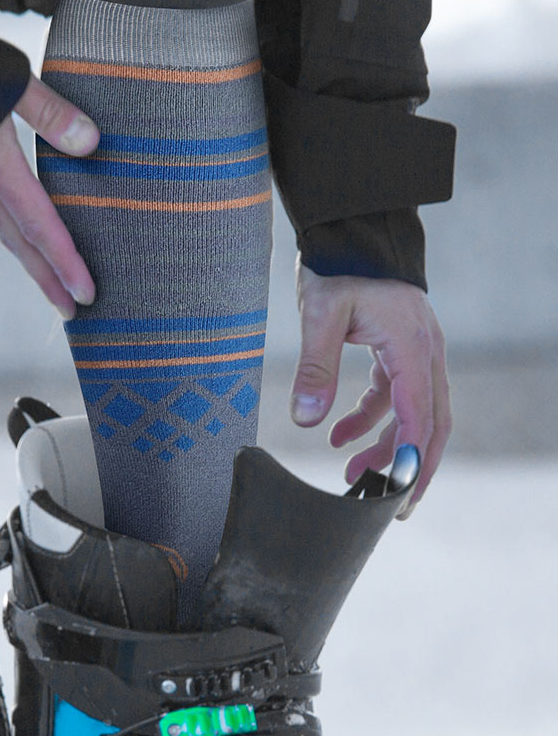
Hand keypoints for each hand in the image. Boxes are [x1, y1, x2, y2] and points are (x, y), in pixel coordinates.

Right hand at [0, 75, 98, 318]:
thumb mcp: (10, 78)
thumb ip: (50, 112)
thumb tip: (90, 142)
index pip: (39, 226)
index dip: (64, 264)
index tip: (85, 294)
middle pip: (19, 244)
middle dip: (47, 279)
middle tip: (72, 310)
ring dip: (26, 258)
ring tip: (48, 277)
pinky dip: (1, 228)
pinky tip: (9, 230)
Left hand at [291, 262, 451, 516]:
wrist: (352, 229)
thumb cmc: (340, 266)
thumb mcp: (321, 315)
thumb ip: (314, 367)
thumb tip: (305, 420)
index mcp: (412, 346)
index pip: (419, 414)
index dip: (412, 457)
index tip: (399, 492)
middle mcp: (425, 352)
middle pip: (431, 422)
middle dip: (414, 467)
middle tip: (394, 507)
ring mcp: (415, 352)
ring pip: (413, 413)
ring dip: (387, 447)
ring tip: (351, 474)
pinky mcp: (398, 351)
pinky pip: (393, 396)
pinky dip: (371, 420)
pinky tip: (337, 436)